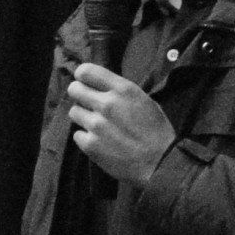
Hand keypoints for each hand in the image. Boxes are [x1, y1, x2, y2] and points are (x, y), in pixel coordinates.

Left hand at [66, 62, 175, 186]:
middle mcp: (106, 104)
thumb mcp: (144, 101)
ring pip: (74, 112)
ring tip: (98, 126)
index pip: (86, 71)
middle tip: (88, 104)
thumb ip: (121, 92)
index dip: (82, 76)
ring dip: (83, 117)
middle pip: (74, 89)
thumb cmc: (157, 131)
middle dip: (79, 95)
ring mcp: (96, 125)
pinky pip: (77, 135)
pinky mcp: (90, 145)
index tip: (85, 82)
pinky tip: (99, 142)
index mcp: (122, 89)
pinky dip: (86, 138)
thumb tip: (102, 87)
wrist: (160, 163)